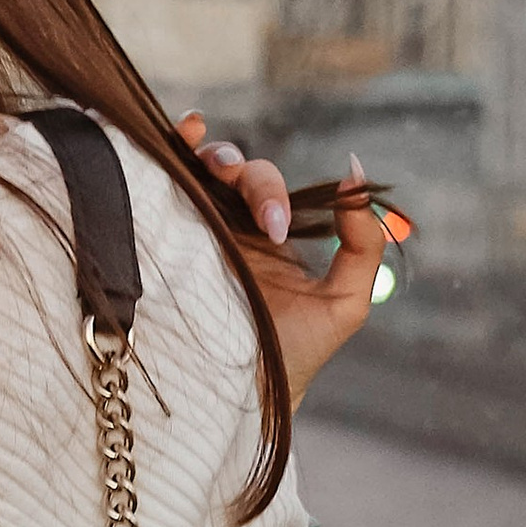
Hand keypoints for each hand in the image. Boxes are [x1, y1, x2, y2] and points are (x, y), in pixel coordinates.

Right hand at [177, 114, 387, 410]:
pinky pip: (166, 175)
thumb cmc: (289, 359)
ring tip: (217, 169)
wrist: (236, 397)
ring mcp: (192, 227)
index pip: (274, 190)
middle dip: (255, 182)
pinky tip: (187, 129)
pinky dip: (177, 141)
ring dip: (218, 156)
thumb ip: (364, 247)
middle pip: (242, 174)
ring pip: (205, 169)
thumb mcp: (345, 304)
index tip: (279, 226)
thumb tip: (359, 183)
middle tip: (264, 222)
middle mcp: (229, 227)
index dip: (278, 187)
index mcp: (268, 239)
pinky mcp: (161, 232)